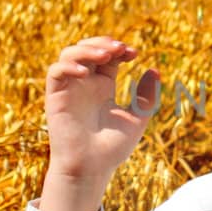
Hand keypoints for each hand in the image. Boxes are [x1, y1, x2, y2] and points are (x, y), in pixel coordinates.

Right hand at [40, 37, 160, 210]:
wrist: (92, 168)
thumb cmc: (112, 148)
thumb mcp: (137, 118)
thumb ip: (146, 96)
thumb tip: (155, 70)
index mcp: (103, 86)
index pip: (108, 55)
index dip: (119, 48)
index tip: (134, 53)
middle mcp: (85, 84)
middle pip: (87, 48)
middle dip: (103, 42)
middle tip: (120, 49)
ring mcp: (70, 89)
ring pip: (69, 54)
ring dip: (87, 49)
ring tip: (106, 55)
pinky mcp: (56, 97)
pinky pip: (56, 72)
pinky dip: (69, 66)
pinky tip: (86, 72)